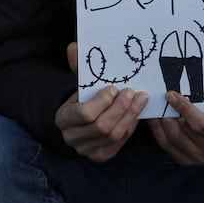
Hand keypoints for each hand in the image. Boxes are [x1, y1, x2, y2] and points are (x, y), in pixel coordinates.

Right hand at [56, 43, 148, 161]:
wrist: (82, 121)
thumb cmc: (83, 98)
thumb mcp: (81, 83)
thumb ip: (78, 66)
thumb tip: (74, 47)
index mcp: (63, 119)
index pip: (83, 114)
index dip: (101, 102)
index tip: (113, 88)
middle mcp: (71, 138)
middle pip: (101, 126)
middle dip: (120, 108)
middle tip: (132, 92)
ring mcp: (86, 150)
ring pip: (113, 135)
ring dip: (130, 116)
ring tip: (140, 99)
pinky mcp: (100, 156)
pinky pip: (119, 143)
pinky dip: (130, 127)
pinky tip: (136, 113)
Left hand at [147, 91, 203, 165]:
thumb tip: (189, 80)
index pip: (202, 125)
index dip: (185, 109)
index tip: (171, 95)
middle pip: (182, 133)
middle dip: (167, 114)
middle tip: (157, 98)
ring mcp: (198, 159)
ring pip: (171, 140)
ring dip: (159, 122)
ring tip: (153, 106)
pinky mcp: (185, 160)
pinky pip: (165, 145)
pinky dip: (157, 130)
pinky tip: (153, 118)